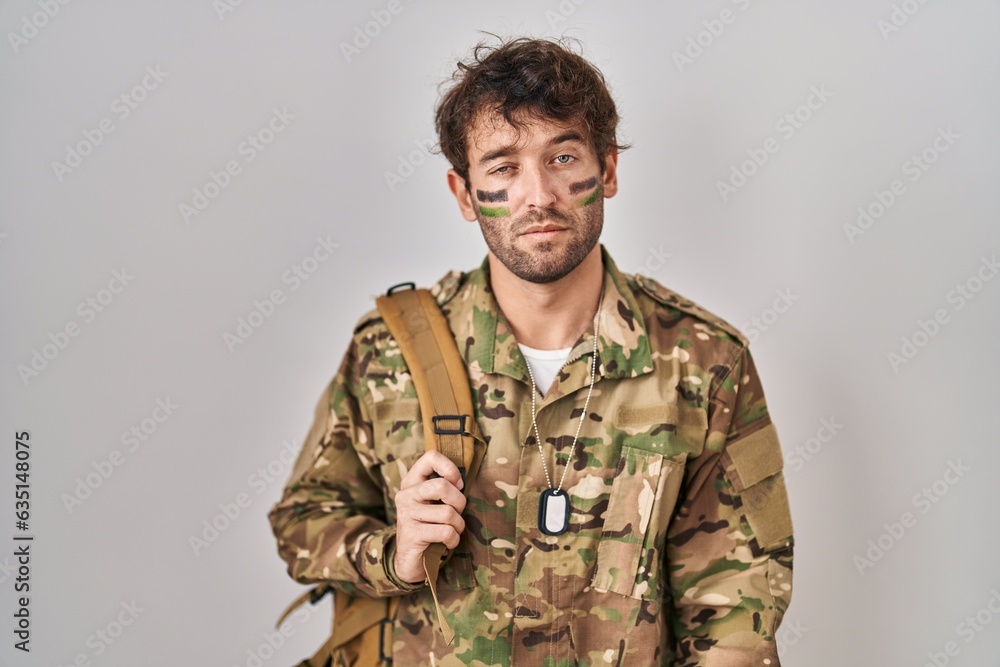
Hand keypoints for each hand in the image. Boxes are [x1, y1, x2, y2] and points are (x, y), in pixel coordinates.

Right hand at [392, 450, 466, 584]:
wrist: (409, 559)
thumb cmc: (428, 526)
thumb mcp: (432, 503)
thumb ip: (443, 488)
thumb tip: (462, 480)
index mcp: (412, 481)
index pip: (431, 457)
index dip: (450, 468)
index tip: (457, 484)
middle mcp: (406, 495)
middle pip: (442, 486)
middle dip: (459, 502)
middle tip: (457, 513)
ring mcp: (407, 514)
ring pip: (448, 513)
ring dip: (459, 525)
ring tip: (452, 530)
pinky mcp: (412, 534)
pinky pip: (446, 532)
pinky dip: (454, 539)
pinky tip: (448, 542)